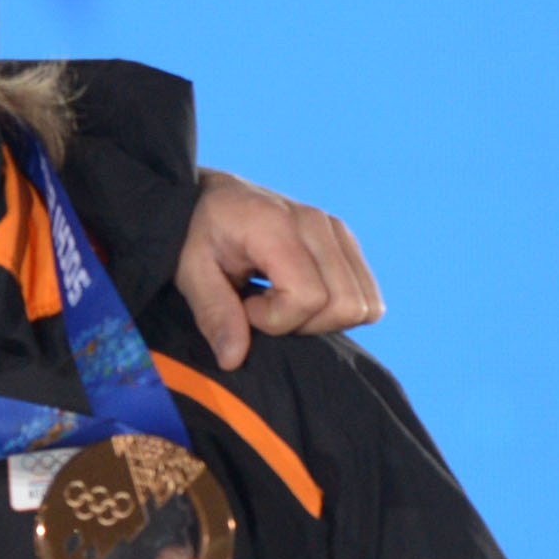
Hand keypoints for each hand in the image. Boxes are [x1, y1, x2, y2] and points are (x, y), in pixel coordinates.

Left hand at [176, 168, 384, 368]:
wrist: (211, 198)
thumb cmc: (197, 234)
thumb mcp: (191, 272)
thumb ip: (214, 313)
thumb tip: (233, 360)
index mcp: (276, 226)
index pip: (309, 297)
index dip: (275, 319)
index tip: (244, 305)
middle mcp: (317, 224)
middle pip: (345, 306)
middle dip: (301, 324)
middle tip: (260, 306)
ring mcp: (338, 232)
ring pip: (363, 306)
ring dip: (321, 320)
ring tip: (277, 300)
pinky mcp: (346, 243)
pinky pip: (367, 297)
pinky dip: (334, 311)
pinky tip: (297, 296)